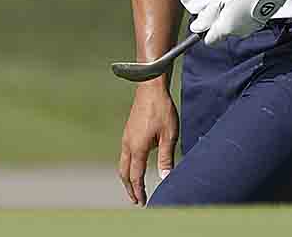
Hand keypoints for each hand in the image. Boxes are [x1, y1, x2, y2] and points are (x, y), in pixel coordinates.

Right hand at [118, 83, 178, 205]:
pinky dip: (128, 166)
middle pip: (124, 173)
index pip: (136, 176)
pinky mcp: (128, 132)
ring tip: (134, 187)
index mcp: (137, 148)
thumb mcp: (169, 136)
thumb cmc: (162, 110)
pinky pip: (124, 154)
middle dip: (130, 188)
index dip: (139, 191)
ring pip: (122, 164)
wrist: (150, 88)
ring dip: (127, 177)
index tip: (142, 203)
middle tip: (136, 200)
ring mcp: (126, 137)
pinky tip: (135, 166)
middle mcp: (128, 144)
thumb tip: (165, 178)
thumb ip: (166, 158)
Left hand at [189, 0, 291, 45]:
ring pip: (234, 25)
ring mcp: (251, 28)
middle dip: (219, 18)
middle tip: (223, 0)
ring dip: (232, 13)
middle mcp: (239, 33)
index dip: (205, 28)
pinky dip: (243, 11)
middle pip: (222, 31)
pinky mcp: (261, 22)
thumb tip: (196, 28)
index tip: (207, 16)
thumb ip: (207, 15)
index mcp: (226, 28)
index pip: (209, 40)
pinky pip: (245, 20)